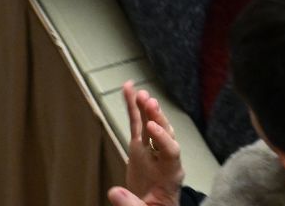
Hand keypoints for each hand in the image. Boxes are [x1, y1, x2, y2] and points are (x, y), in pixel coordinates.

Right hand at [114, 81, 183, 205]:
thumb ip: (132, 204)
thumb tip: (113, 192)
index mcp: (170, 176)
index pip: (171, 153)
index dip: (162, 139)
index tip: (150, 127)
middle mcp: (163, 159)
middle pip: (164, 134)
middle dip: (156, 117)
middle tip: (148, 101)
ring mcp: (151, 152)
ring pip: (150, 126)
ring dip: (145, 109)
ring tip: (139, 93)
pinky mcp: (139, 149)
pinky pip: (136, 126)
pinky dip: (132, 109)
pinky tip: (128, 91)